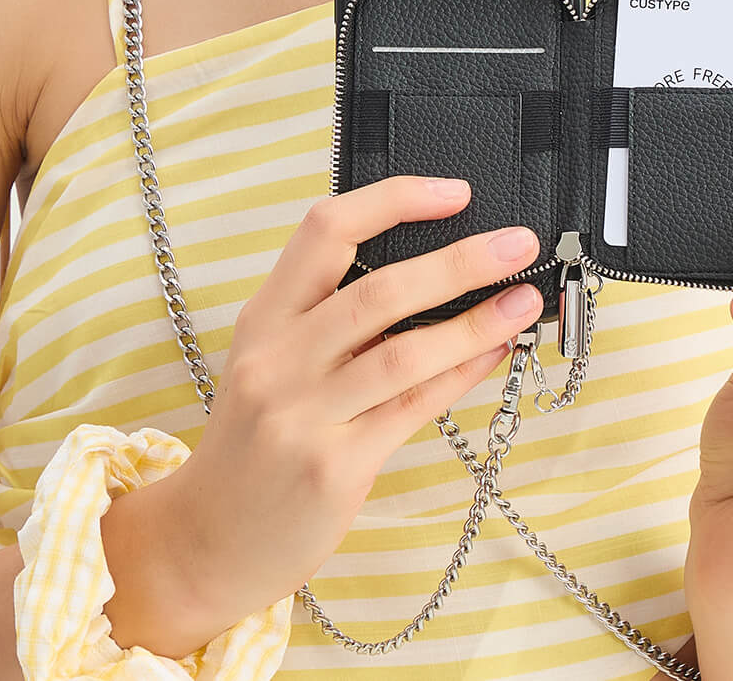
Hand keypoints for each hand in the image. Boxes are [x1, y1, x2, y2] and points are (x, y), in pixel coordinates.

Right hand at [170, 173, 545, 632]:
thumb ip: (326, 315)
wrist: (208, 539)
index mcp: (264, 317)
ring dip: (476, 321)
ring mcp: (304, 415)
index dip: (395, 200)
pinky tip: (496, 352)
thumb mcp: (269, 360)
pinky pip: (412, 408)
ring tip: (524, 300)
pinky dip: (461, 374)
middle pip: (379, 290)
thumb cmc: (252, 442)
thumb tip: (429, 271)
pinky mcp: (335, 467)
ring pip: (405, 352)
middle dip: (460, 261)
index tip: (456, 193)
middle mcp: (279, 359)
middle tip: (517, 244)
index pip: (327, 229)